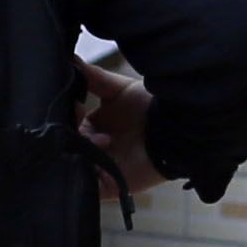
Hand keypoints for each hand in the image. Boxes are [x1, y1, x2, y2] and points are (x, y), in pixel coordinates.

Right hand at [76, 57, 169, 196]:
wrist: (178, 128)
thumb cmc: (153, 106)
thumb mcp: (120, 89)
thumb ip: (92, 77)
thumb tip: (68, 57)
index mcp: (97, 126)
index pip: (70, 124)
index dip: (68, 115)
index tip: (75, 106)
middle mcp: (98, 148)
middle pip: (69, 145)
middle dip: (72, 134)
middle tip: (84, 124)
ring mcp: (103, 169)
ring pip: (75, 165)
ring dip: (80, 153)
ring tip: (102, 141)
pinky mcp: (110, 187)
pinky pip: (87, 189)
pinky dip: (83, 177)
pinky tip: (92, 161)